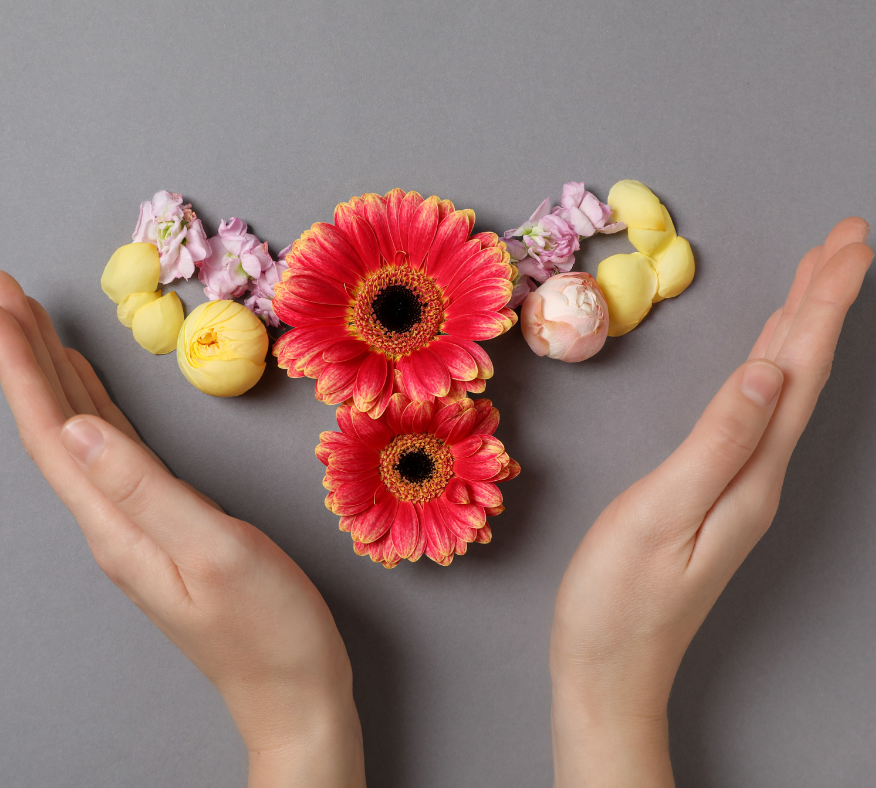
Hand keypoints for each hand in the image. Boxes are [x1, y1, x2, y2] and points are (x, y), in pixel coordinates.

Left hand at [0, 271, 366, 787]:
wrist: (293, 690)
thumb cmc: (268, 628)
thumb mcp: (214, 551)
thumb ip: (146, 489)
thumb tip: (81, 428)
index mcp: (117, 524)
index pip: (53, 431)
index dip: (21, 365)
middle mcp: (113, 522)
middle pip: (55, 427)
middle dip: (25, 356)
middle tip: (2, 291)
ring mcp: (136, 526)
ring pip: (81, 436)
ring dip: (54, 378)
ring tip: (35, 326)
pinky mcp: (164, 526)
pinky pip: (114, 453)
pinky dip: (96, 410)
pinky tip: (90, 394)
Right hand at [550, 218, 872, 786]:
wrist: (608, 667)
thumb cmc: (618, 598)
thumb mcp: (661, 514)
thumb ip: (718, 441)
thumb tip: (768, 371)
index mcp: (752, 472)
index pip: (798, 371)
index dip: (823, 304)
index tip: (848, 244)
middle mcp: (759, 475)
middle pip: (803, 373)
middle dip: (826, 301)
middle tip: (847, 238)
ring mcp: (741, 485)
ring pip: (784, 389)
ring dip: (804, 329)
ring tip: (817, 278)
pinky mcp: (716, 492)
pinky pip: (758, 412)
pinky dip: (771, 369)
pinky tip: (768, 357)